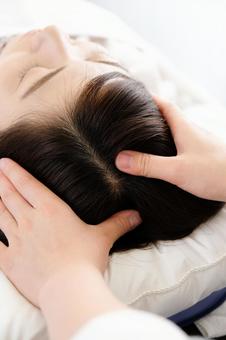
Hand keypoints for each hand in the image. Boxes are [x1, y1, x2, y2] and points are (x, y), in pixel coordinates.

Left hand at [0, 158, 140, 306]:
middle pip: (10, 196)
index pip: (28, 185)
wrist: (69, 290)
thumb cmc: (86, 260)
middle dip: (1, 181)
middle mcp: (31, 220)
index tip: (4, 162)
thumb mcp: (103, 238)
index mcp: (51, 210)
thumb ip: (118, 223)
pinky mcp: (9, 260)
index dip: (14, 172)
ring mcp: (18, 240)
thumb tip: (137, 215)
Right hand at [116, 96, 225, 201]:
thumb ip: (149, 165)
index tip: (134, 95)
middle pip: (169, 117)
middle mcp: (193, 132)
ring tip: (143, 140)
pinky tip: (165, 160)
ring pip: (177, 132)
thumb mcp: (177, 170)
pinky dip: (170, 147)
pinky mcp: (204, 156)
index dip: (149, 98)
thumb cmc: (215, 173)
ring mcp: (199, 144)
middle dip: (151, 116)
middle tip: (132, 120)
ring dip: (161, 133)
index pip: (165, 105)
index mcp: (184, 128)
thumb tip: (120, 159)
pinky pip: (183, 146)